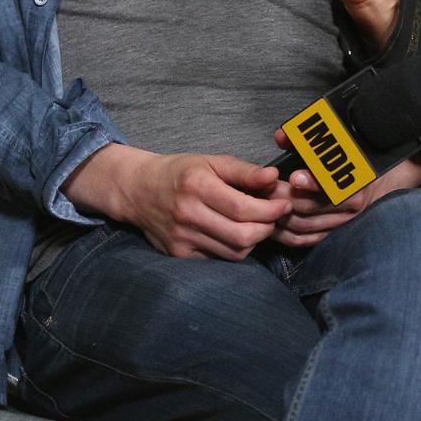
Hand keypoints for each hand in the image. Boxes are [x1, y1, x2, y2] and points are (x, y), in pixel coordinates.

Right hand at [64, 144, 290, 259]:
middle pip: (242, 236)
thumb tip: (274, 178)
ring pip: (234, 253)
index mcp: (196, 185)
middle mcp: (187, 214)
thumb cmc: (180, 172)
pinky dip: (234, 249)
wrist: (138, 190)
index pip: (243, 208)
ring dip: (253, 241)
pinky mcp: (180, 255)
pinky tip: (234, 234)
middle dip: (267, 228)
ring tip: (256, 224)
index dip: (270, 210)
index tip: (283, 204)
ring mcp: (182, 238)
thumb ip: (244, 171)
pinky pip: (219, 259)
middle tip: (274, 217)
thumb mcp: (210, 161)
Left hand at [271, 141, 420, 247]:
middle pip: (310, 208)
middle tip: (263, 189)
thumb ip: (309, 137)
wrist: (394, 179)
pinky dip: (288, 236)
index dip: (313, 182)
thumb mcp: (347, 142)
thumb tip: (282, 136)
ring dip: (280, 218)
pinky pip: (308, 241)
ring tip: (260, 205)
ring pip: (305, 227)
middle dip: (283, 199)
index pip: (333, 185)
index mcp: (357, 182)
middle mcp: (351, 206)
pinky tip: (271, 227)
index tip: (295, 177)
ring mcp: (344, 223)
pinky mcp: (336, 233)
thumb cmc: (365, 157)